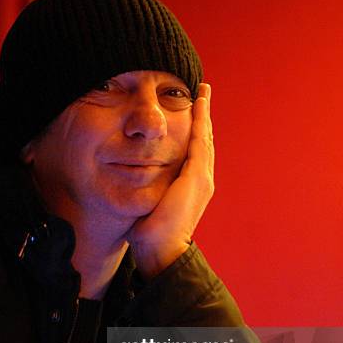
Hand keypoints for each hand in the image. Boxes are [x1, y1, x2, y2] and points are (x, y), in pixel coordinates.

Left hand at [128, 83, 214, 278]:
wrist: (162, 250)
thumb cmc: (152, 234)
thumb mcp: (153, 204)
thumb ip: (152, 190)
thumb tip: (137, 180)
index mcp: (193, 186)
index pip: (195, 152)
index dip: (195, 131)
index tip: (192, 113)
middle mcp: (202, 179)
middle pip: (204, 140)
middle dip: (204, 116)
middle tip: (203, 94)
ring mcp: (203, 177)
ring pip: (205, 137)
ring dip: (204, 113)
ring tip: (203, 92)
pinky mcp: (197, 177)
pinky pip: (199, 141)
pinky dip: (201, 121)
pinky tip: (198, 104)